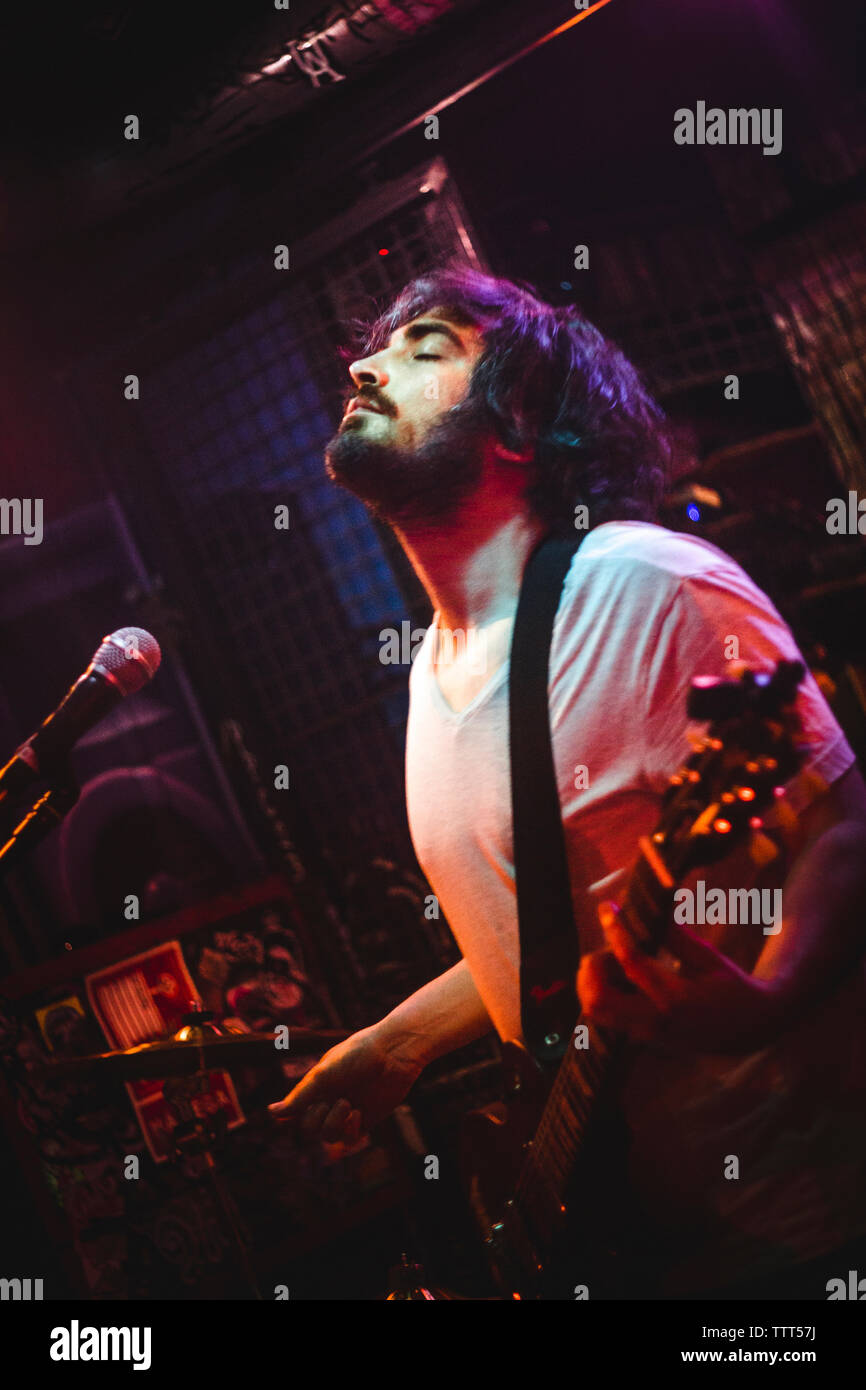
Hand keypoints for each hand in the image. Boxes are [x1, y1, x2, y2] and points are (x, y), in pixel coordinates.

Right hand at [267, 1024, 423, 1145]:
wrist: (394, 1052)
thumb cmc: (357, 1055)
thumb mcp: (324, 1075)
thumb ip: (300, 1096)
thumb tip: (272, 1114)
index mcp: (317, 1086)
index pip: (295, 1110)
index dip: (295, 1113)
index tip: (304, 1103)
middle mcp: (330, 1099)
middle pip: (310, 1127)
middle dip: (316, 1119)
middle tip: (328, 1101)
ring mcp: (347, 1111)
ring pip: (328, 1136)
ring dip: (334, 1124)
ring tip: (348, 1104)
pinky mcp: (366, 1120)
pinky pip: (349, 1139)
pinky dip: (351, 1131)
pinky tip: (359, 1113)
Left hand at [576, 902, 787, 1053]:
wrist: (750, 1029)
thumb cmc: (732, 987)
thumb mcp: (709, 958)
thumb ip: (676, 936)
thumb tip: (653, 903)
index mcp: (676, 998)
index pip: (632, 962)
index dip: (615, 930)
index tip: (607, 907)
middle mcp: (655, 1021)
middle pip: (598, 999)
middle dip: (594, 966)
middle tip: (609, 946)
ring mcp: (645, 1035)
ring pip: (595, 1010)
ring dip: (593, 980)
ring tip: (614, 961)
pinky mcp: (641, 1038)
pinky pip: (605, 1016)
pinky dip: (602, 991)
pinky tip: (621, 977)